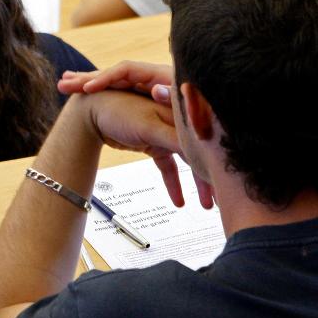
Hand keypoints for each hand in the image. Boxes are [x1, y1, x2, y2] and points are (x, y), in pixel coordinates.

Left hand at [65, 62, 214, 207]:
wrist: (88, 111)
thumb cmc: (117, 111)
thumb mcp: (149, 126)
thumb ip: (175, 138)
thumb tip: (201, 149)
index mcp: (179, 111)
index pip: (205, 139)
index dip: (216, 160)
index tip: (229, 183)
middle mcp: (177, 121)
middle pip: (200, 152)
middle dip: (211, 177)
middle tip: (221, 201)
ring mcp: (165, 133)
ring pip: (186, 162)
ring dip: (196, 184)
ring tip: (207, 206)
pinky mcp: (153, 143)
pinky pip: (168, 166)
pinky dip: (172, 183)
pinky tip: (179, 202)